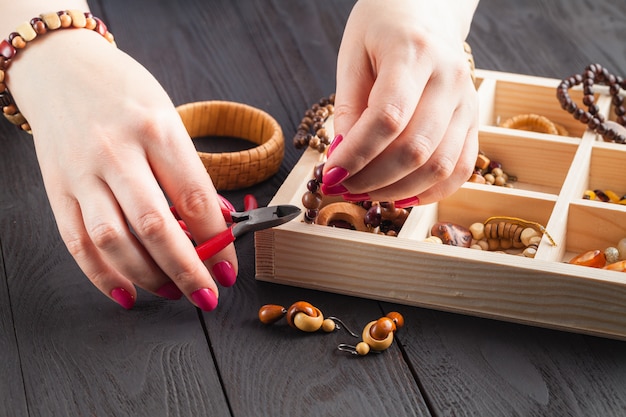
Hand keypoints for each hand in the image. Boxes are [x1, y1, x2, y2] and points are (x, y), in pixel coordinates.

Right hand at [9, 29, 237, 309]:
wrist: (60, 67)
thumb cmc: (125, 91)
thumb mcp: (168, 117)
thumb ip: (186, 170)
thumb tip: (213, 224)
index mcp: (157, 130)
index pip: (194, 198)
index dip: (217, 242)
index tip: (229, 270)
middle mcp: (117, 152)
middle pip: (155, 226)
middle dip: (186, 271)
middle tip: (205, 295)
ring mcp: (82, 172)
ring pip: (114, 240)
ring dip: (147, 276)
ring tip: (171, 292)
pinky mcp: (57, 188)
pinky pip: (77, 242)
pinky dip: (102, 275)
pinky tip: (126, 293)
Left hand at [325, 0, 479, 206]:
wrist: (427, 8)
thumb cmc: (382, 29)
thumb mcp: (353, 56)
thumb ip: (349, 107)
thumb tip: (343, 160)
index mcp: (413, 53)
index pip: (387, 118)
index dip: (356, 154)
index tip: (330, 175)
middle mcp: (449, 78)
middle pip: (415, 148)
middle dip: (372, 179)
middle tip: (342, 188)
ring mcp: (467, 101)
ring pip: (440, 166)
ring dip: (397, 190)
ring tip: (365, 192)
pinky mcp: (474, 120)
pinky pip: (461, 168)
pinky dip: (431, 192)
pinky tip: (400, 196)